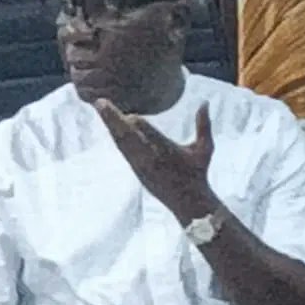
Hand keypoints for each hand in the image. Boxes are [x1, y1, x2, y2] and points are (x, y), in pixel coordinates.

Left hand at [95, 99, 218, 222]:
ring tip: (99, 107)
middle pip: (127, 134)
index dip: (136, 122)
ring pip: (121, 141)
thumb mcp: (204, 149)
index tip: (129, 113)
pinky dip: (115, 136)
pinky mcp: (136, 170)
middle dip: (113, 118)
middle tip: (100, 102)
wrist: (188, 202)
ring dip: (110, 124)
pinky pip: (123, 150)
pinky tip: (108, 126)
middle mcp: (149, 158)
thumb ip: (204, 125)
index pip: (146, 132)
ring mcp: (140, 165)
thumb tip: (205, 102)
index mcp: (165, 151)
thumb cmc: (198, 173)